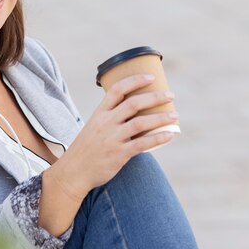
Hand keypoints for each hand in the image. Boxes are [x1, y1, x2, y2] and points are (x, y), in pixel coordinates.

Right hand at [49, 74, 178, 199]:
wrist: (74, 172)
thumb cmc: (87, 149)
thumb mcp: (94, 127)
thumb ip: (111, 119)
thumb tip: (135, 113)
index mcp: (99, 113)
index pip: (117, 90)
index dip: (135, 81)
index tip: (151, 77)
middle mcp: (106, 123)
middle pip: (133, 103)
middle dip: (154, 97)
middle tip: (170, 95)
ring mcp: (112, 138)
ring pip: (140, 123)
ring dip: (160, 118)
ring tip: (174, 115)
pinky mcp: (119, 154)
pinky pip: (142, 144)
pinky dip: (158, 138)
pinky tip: (170, 134)